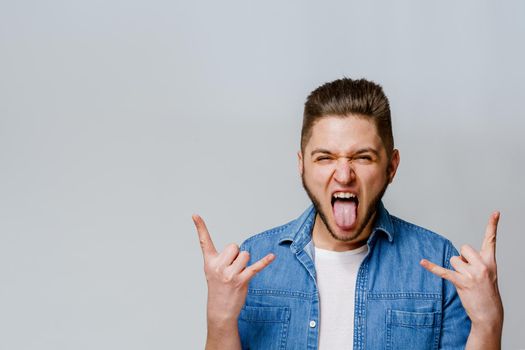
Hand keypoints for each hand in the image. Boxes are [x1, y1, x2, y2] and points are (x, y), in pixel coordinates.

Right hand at [193, 214, 274, 325]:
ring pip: (245, 254)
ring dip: (245, 263)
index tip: (195, 214)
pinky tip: (272, 256)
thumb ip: (222, 258)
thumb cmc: (218, 288)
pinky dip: (265, 262)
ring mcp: (230, 274)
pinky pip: (255, 267)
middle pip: (234, 246)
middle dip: (237, 254)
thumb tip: (237, 250)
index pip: (204, 241)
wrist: (219, 310)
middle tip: (232, 269)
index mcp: (210, 262)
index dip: (200, 227)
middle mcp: (218, 266)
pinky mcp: (242, 280)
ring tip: (238, 274)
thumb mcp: (213, 271)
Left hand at [420, 212, 502, 327]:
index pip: (491, 239)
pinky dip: (432, 267)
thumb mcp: (488, 273)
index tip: (495, 212)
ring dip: (456, 270)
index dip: (493, 225)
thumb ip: (477, 260)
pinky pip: (443, 271)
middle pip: (463, 248)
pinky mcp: (461, 282)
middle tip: (470, 273)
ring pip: (453, 259)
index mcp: (490, 261)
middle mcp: (483, 265)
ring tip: (465, 281)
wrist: (489, 313)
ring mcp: (472, 274)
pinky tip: (422, 262)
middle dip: (462, 258)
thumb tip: (460, 257)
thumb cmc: (486, 292)